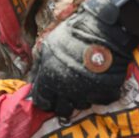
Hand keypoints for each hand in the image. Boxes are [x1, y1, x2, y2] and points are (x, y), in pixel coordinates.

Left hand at [30, 0, 138, 115]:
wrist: (105, 28)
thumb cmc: (74, 32)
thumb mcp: (49, 44)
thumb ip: (39, 64)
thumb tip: (33, 78)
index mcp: (49, 79)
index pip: (42, 102)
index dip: (46, 99)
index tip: (51, 96)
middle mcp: (66, 90)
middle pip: (62, 109)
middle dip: (64, 103)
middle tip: (69, 92)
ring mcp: (87, 92)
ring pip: (82, 106)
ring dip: (82, 98)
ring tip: (86, 84)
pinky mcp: (105, 91)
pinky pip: (101, 101)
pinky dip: (101, 95)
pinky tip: (100, 84)